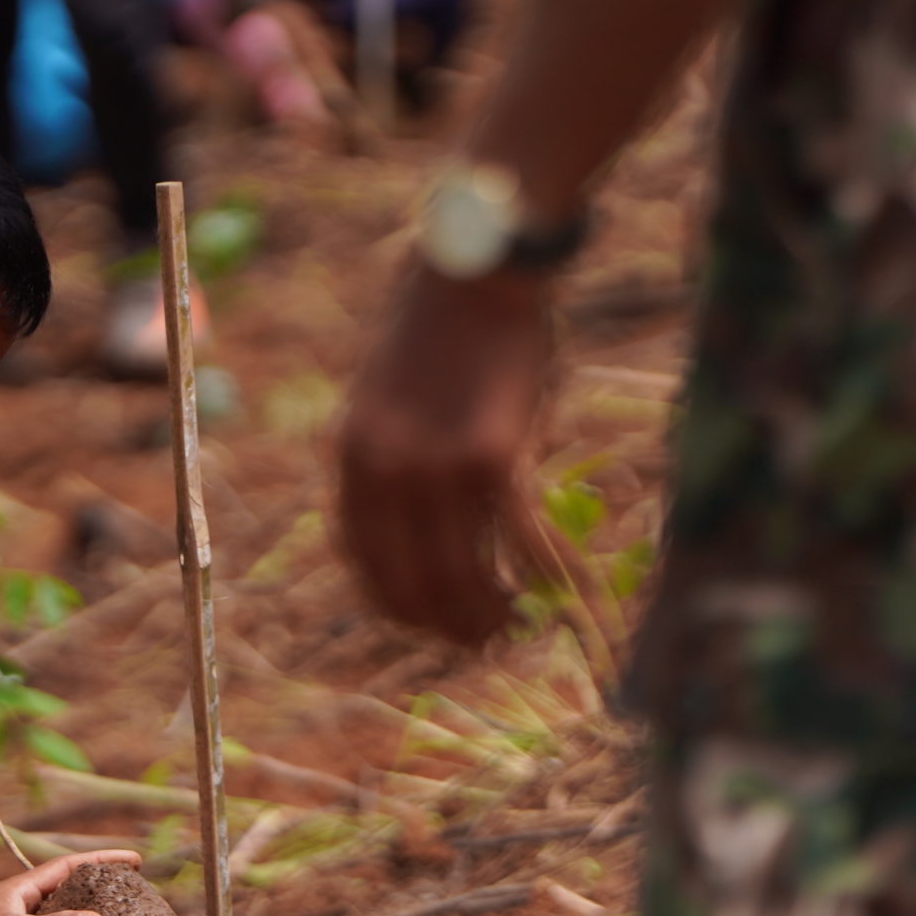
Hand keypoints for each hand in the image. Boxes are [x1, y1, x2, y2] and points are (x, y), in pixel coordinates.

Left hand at [336, 262, 556, 643]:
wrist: (475, 275)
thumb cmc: (442, 334)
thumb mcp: (390, 404)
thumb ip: (395, 465)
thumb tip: (421, 532)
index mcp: (351, 459)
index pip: (362, 559)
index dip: (393, 603)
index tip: (422, 624)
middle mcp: (383, 472)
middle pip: (411, 580)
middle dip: (446, 622)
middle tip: (480, 640)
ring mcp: (434, 468)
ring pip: (462, 573)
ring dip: (492, 612)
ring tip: (517, 625)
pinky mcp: (492, 458)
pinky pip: (519, 538)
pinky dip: (546, 571)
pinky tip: (564, 589)